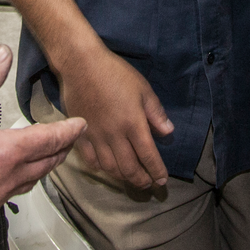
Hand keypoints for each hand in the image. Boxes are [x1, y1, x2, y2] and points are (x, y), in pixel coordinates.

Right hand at [0, 45, 85, 216]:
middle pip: (45, 164)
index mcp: (6, 152)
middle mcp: (6, 178)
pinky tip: (13, 176)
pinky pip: (11, 194)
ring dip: (43, 167)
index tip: (80, 125)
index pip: (48, 140)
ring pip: (30, 182)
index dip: (67, 132)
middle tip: (70, 139)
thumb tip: (2, 54)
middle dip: (60, 150)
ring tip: (46, 156)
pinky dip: (21, 181)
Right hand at [55, 43, 175, 188]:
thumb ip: (156, 113)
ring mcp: (95, 137)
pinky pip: (90, 160)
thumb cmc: (115, 73)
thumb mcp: (143, 89)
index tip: (162, 181)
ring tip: (130, 178)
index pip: (148, 156)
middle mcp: (115, 135)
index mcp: (133, 123)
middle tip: (148, 184)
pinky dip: (100, 169)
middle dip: (141, 180)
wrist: (82, 65)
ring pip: (110, 168)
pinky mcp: (80, 134)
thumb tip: (168, 132)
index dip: (157, 171)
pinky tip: (107, 168)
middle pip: (129, 168)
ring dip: (122, 177)